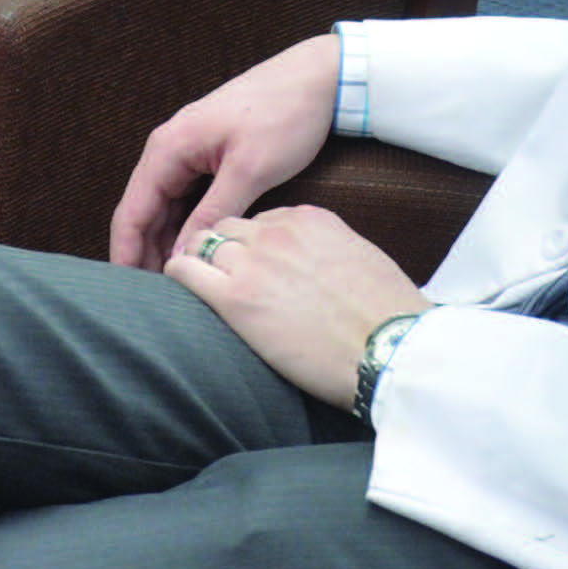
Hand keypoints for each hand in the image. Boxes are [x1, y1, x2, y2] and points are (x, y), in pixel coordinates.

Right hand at [112, 31, 340, 271]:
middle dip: (145, 252)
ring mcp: (189, 151)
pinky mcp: (209, 155)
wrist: (318, 78)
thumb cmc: (284, 115)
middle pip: (145, 211)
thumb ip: (214, 214)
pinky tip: (198, 252)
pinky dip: (188, 226)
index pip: (132, 210)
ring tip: (176, 283)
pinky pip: (187, 198)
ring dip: (167, 241)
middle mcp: (170, 148)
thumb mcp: (250, 170)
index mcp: (169, 148)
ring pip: (166, 207)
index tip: (126, 289)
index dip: (126, 251)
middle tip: (155, 297)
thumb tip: (186, 257)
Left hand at [164, 205, 424, 409]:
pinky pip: (185, 271)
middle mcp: (276, 232)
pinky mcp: (234, 298)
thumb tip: (309, 263)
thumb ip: (325, 249)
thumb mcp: (360, 258)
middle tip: (227, 281)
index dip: (255, 246)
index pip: (261, 221)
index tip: (258, 270)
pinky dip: (177, 276)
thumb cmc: (388, 316)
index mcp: (309, 218)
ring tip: (202, 290)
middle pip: (228, 230)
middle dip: (223, 251)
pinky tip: (178, 291)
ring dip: (200, 264)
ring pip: (202, 246)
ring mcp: (253, 262)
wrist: (390, 350)